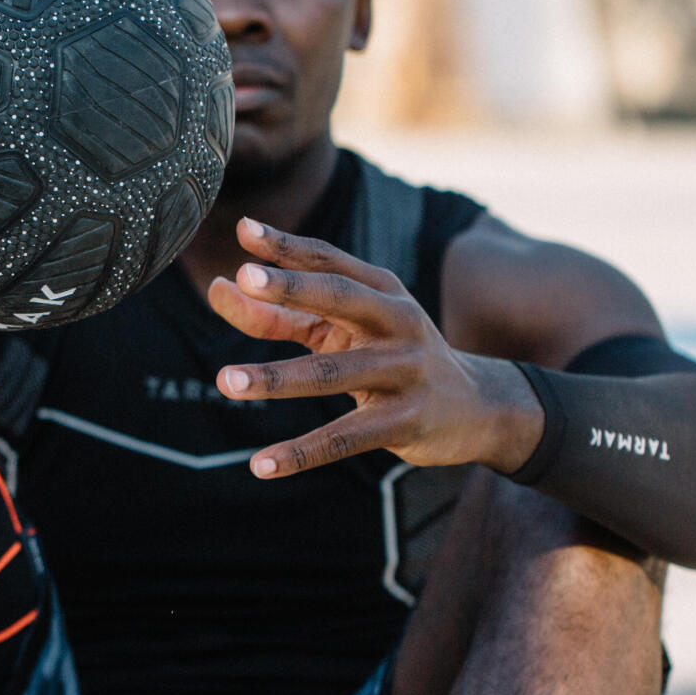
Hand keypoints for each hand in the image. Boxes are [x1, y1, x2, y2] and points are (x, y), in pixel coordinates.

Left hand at [207, 218, 543, 477]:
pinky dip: (301, 453)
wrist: (477, 408)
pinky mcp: (406, 421)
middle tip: (244, 279)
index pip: (329, 260)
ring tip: (225, 381)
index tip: (244, 229)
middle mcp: (398, 321)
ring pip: (332, 372)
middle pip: (340, 297)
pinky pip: (345, 438)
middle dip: (292, 288)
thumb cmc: (392, 357)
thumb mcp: (345, 329)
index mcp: (382, 290)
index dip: (287, 246)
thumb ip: (281, 313)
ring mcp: (405, 371)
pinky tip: (261, 465)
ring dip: (276, 377)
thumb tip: (219, 289)